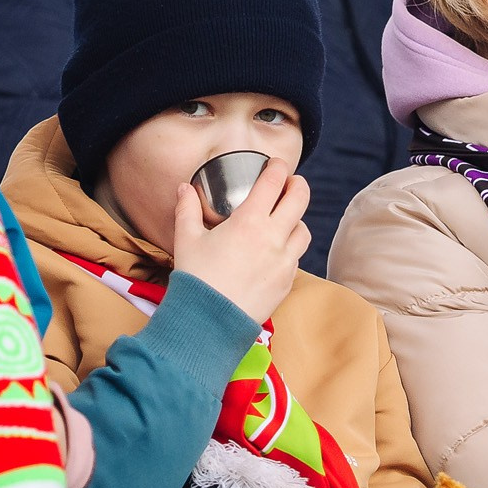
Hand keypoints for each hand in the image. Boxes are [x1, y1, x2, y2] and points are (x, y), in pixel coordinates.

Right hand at [168, 158, 309, 324]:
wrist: (209, 322)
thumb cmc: (196, 278)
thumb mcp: (186, 239)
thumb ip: (187, 209)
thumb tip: (183, 188)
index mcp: (249, 221)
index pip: (274, 182)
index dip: (278, 167)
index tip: (276, 165)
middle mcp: (273, 238)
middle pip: (300, 199)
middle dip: (298, 185)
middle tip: (291, 183)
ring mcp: (284, 261)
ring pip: (304, 230)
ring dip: (296, 219)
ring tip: (285, 219)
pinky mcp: (287, 282)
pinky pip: (297, 258)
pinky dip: (291, 249)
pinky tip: (277, 251)